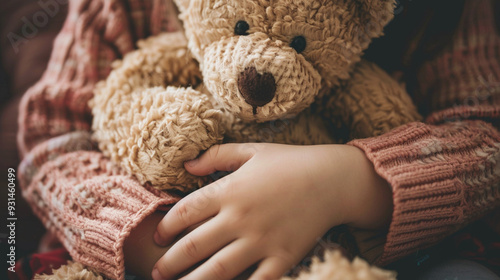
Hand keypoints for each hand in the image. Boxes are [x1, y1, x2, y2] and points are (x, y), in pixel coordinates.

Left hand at [152, 143, 392, 279]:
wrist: (334, 179)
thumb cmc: (291, 162)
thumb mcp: (252, 151)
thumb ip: (217, 155)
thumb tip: (187, 164)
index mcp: (230, 190)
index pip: (185, 212)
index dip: (166, 227)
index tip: (158, 238)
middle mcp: (241, 217)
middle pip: (194, 246)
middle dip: (170, 263)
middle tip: (156, 274)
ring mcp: (262, 240)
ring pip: (218, 270)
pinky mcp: (283, 258)